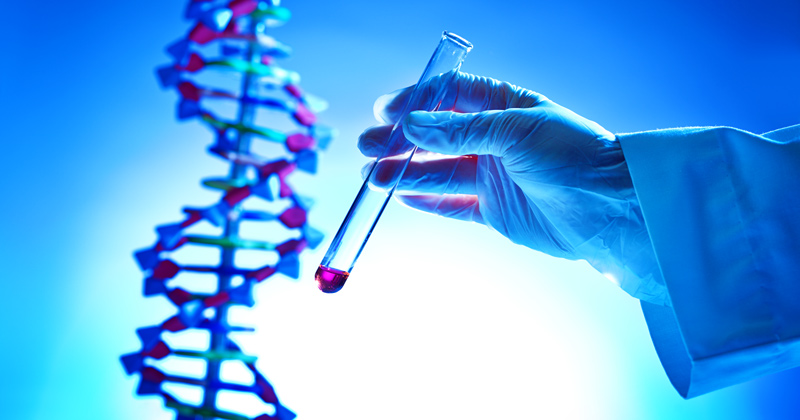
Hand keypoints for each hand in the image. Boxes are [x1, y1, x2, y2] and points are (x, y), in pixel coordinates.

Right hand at [359, 72, 665, 302]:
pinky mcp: (495, 210)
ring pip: (438, 172)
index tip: (386, 112)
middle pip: (437, 137)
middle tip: (368, 146)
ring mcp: (494, 176)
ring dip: (405, 172)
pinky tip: (402, 195)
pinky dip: (427, 200)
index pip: (451, 97)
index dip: (417, 102)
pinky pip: (452, 204)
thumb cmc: (576, 155)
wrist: (611, 208)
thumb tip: (412, 125)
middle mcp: (496, 140)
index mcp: (506, 106)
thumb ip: (460, 131)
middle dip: (400, 141)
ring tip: (372, 175)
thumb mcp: (515, 131)